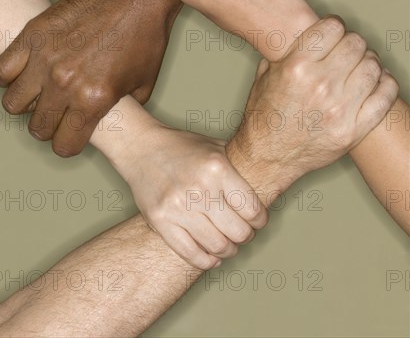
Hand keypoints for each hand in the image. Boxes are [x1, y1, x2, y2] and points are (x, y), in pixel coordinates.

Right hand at [0, 0, 177, 156]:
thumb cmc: (145, 39)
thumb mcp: (142, 87)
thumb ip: (118, 112)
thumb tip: (102, 122)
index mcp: (93, 101)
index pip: (63, 145)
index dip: (69, 143)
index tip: (72, 135)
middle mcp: (65, 83)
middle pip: (38, 127)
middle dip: (49, 126)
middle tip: (58, 113)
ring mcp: (45, 59)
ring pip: (14, 103)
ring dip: (27, 103)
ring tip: (41, 92)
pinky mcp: (33, 35)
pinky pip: (4, 69)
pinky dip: (11, 77)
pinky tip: (26, 72)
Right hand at [108, 117, 267, 270]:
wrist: (141, 147)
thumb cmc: (182, 147)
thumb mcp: (216, 147)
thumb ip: (239, 167)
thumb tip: (268, 186)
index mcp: (217, 168)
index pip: (253, 209)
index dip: (260, 220)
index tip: (258, 220)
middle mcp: (199, 188)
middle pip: (238, 232)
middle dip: (246, 236)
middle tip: (244, 233)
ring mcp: (178, 207)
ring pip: (217, 247)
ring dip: (228, 250)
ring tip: (228, 244)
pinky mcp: (160, 221)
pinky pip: (190, 254)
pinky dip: (206, 261)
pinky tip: (212, 256)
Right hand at [227, 17, 398, 196]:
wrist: (266, 158)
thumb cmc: (264, 117)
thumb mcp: (265, 75)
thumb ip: (286, 50)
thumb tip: (305, 30)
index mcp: (295, 68)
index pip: (333, 27)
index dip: (334, 26)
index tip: (334, 32)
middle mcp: (319, 86)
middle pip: (356, 44)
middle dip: (352, 44)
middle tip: (347, 51)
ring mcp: (339, 110)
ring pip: (373, 67)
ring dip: (368, 63)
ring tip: (359, 68)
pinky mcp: (352, 131)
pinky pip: (385, 96)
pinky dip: (385, 85)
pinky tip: (376, 83)